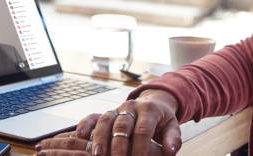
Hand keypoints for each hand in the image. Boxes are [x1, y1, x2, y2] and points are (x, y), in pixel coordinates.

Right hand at [37, 89, 180, 155]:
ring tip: (98, 155)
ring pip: (105, 120)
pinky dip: (86, 124)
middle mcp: (131, 107)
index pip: (143, 129)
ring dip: (100, 138)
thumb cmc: (161, 120)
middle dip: (118, 145)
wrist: (153, 103)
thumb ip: (172, 139)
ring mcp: (117, 109)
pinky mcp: (107, 113)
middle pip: (122, 125)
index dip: (140, 146)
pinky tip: (80, 135)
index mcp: (149, 109)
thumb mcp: (171, 127)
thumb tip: (171, 150)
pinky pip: (93, 116)